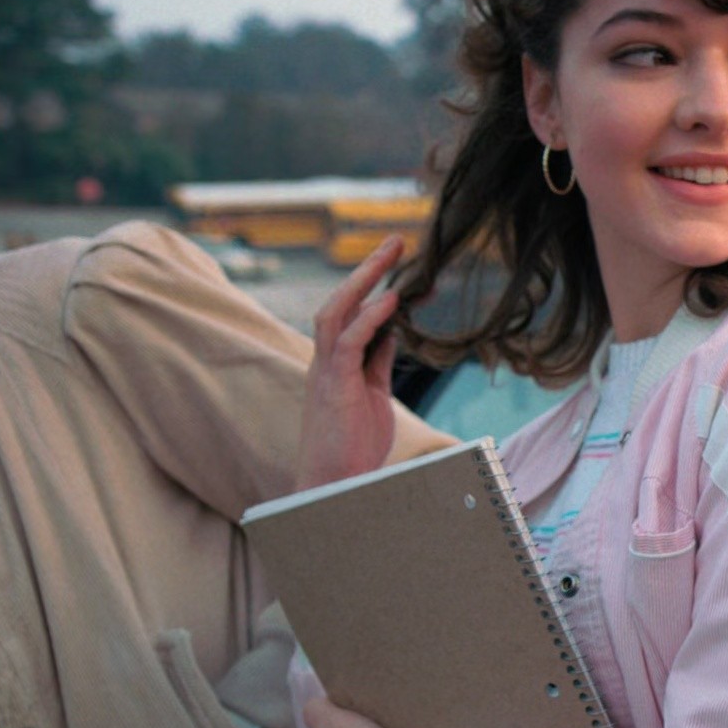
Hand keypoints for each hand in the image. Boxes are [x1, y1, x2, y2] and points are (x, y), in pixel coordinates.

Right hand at [297, 235, 404, 490]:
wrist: (334, 486)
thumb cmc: (352, 447)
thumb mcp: (374, 395)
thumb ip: (378, 363)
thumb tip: (392, 334)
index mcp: (335, 362)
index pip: (354, 312)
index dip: (377, 285)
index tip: (402, 264)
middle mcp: (325, 360)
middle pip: (341, 300)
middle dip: (368, 269)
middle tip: (396, 241)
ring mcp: (325, 371)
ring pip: (336, 311)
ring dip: (364, 280)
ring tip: (391, 254)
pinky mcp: (333, 385)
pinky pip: (347, 342)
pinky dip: (368, 318)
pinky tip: (390, 300)